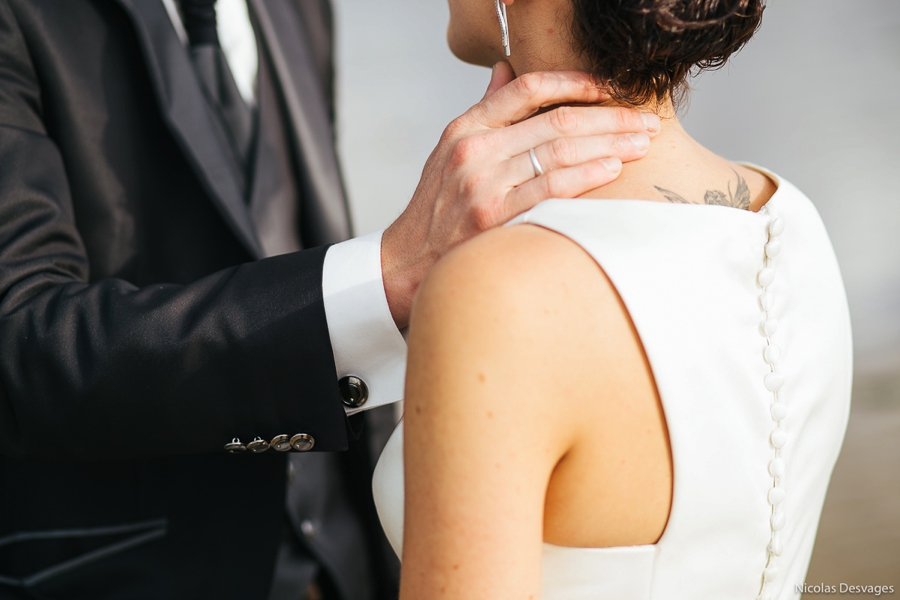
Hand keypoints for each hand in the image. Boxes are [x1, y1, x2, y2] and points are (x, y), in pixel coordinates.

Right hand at [381, 62, 659, 327]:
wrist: (406, 261)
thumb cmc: (436, 208)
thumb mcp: (450, 151)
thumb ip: (484, 112)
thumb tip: (507, 71)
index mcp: (466, 128)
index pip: (527, 88)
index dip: (574, 82)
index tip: (609, 88)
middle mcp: (474, 150)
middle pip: (555, 120)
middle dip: (608, 117)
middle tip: (643, 120)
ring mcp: (483, 183)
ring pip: (559, 151)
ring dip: (608, 144)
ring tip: (640, 143)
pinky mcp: (493, 217)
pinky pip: (550, 189)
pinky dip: (586, 176)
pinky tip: (612, 168)